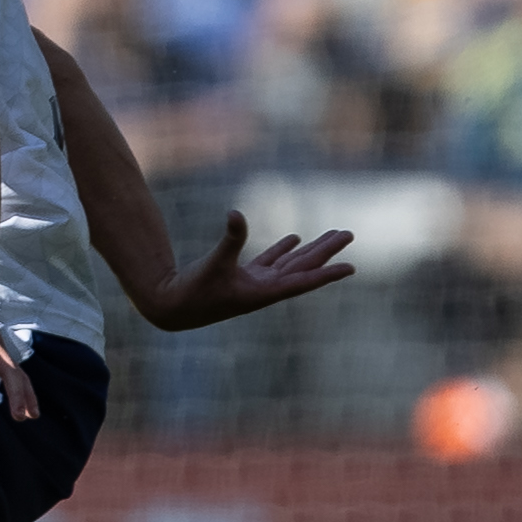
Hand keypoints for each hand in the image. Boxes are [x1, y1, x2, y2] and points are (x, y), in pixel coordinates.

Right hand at [136, 211, 354, 331]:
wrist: (171, 308)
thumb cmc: (193, 291)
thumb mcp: (213, 264)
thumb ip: (229, 239)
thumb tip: (236, 213)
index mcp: (263, 293)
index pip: (302, 281)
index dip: (327, 274)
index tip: (351, 268)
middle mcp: (264, 289)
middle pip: (303, 268)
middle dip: (326, 251)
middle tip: (348, 234)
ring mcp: (255, 284)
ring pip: (290, 264)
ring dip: (311, 250)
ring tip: (334, 235)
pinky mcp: (242, 278)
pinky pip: (270, 262)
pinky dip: (283, 251)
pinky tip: (295, 239)